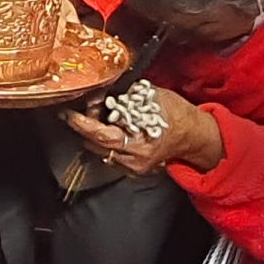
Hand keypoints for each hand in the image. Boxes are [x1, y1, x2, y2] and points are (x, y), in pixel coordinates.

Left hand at [62, 85, 223, 175]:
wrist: (195, 135)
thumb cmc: (176, 113)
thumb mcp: (151, 96)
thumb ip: (123, 95)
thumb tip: (98, 94)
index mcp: (140, 141)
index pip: (101, 135)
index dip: (81, 123)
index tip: (68, 113)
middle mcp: (135, 158)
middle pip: (96, 144)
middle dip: (86, 125)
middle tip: (86, 107)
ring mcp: (135, 167)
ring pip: (101, 150)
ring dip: (95, 134)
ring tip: (100, 116)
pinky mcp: (135, 170)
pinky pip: (110, 156)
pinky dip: (105, 142)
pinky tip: (111, 128)